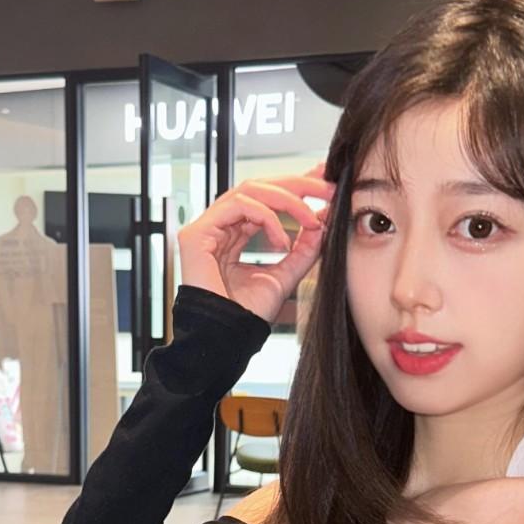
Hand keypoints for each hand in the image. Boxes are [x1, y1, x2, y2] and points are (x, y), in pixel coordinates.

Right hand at [176, 163, 335, 325]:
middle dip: (296, 185)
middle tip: (326, 188)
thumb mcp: (285, 275)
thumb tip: (322, 220)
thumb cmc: (247, 314)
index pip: (265, 199)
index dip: (294, 187)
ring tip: (311, 219)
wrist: (227, 338)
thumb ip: (302, 250)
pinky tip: (281, 240)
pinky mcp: (197, 233)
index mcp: (235, 235)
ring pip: (249, 190)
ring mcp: (206, 228)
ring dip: (287, 200)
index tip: (324, 185)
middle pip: (258, 187)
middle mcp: (219, 227)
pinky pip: (237, 206)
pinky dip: (266, 217)